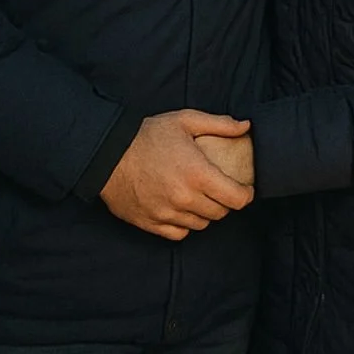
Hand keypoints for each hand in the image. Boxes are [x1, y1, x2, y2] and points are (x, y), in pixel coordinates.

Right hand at [100, 111, 253, 240]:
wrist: (108, 154)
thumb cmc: (148, 135)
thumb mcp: (185, 120)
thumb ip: (220, 124)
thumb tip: (245, 126)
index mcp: (198, 174)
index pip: (236, 199)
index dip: (246, 196)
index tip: (245, 190)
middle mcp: (184, 198)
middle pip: (220, 213)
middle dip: (226, 202)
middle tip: (222, 190)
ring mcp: (167, 213)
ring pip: (200, 224)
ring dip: (205, 213)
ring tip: (201, 198)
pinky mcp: (150, 223)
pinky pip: (178, 233)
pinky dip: (185, 225)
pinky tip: (183, 210)